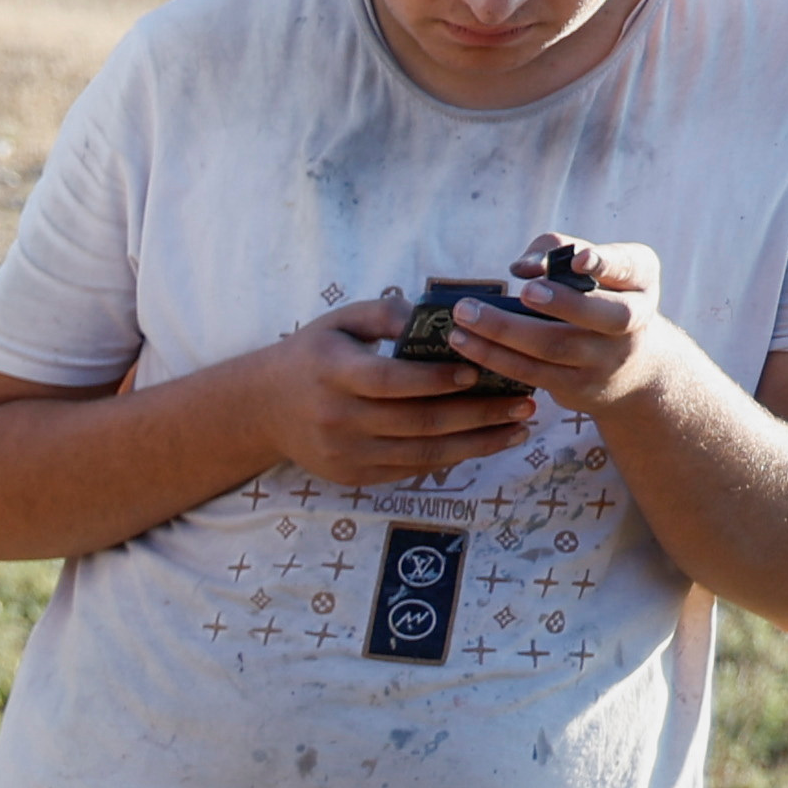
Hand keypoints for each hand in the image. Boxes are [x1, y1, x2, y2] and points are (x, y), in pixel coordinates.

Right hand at [262, 297, 539, 488]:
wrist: (263, 409)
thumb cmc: (312, 356)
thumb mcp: (339, 322)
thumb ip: (385, 313)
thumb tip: (436, 313)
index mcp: (332, 374)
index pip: (390, 381)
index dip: (435, 380)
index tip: (477, 371)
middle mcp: (337, 418)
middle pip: (417, 422)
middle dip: (478, 414)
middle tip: (524, 403)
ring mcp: (344, 453)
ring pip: (422, 452)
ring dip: (477, 442)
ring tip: (519, 429)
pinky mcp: (352, 474)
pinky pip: (410, 469)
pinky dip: (452, 458)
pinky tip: (484, 444)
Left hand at [444, 234, 673, 424]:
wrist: (633, 368)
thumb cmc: (599, 299)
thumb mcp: (594, 269)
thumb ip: (558, 251)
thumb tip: (523, 265)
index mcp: (639, 280)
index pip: (628, 267)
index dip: (605, 264)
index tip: (578, 259)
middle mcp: (633, 321)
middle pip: (602, 315)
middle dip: (562, 303)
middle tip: (524, 290)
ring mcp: (605, 360)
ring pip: (555, 347)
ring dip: (504, 332)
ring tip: (465, 316)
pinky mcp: (577, 388)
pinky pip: (531, 373)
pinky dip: (494, 357)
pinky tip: (465, 343)